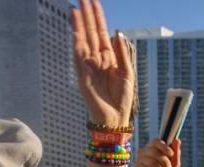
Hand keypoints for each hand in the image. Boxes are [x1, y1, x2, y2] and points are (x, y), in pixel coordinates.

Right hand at [71, 0, 134, 126]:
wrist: (115, 119)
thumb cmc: (122, 98)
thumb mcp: (127, 72)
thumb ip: (121, 53)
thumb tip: (116, 33)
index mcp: (108, 58)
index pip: (101, 33)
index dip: (98, 18)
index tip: (93, 2)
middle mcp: (96, 60)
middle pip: (90, 33)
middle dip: (87, 16)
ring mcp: (88, 67)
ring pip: (83, 41)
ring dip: (80, 25)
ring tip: (77, 8)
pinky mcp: (83, 77)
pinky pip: (79, 58)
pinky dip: (77, 44)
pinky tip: (76, 31)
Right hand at [135, 139, 180, 166]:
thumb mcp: (174, 164)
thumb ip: (176, 153)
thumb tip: (177, 140)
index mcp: (152, 147)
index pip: (156, 142)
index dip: (164, 147)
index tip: (171, 154)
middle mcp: (143, 152)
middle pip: (155, 152)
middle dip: (166, 162)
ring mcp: (139, 161)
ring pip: (153, 163)